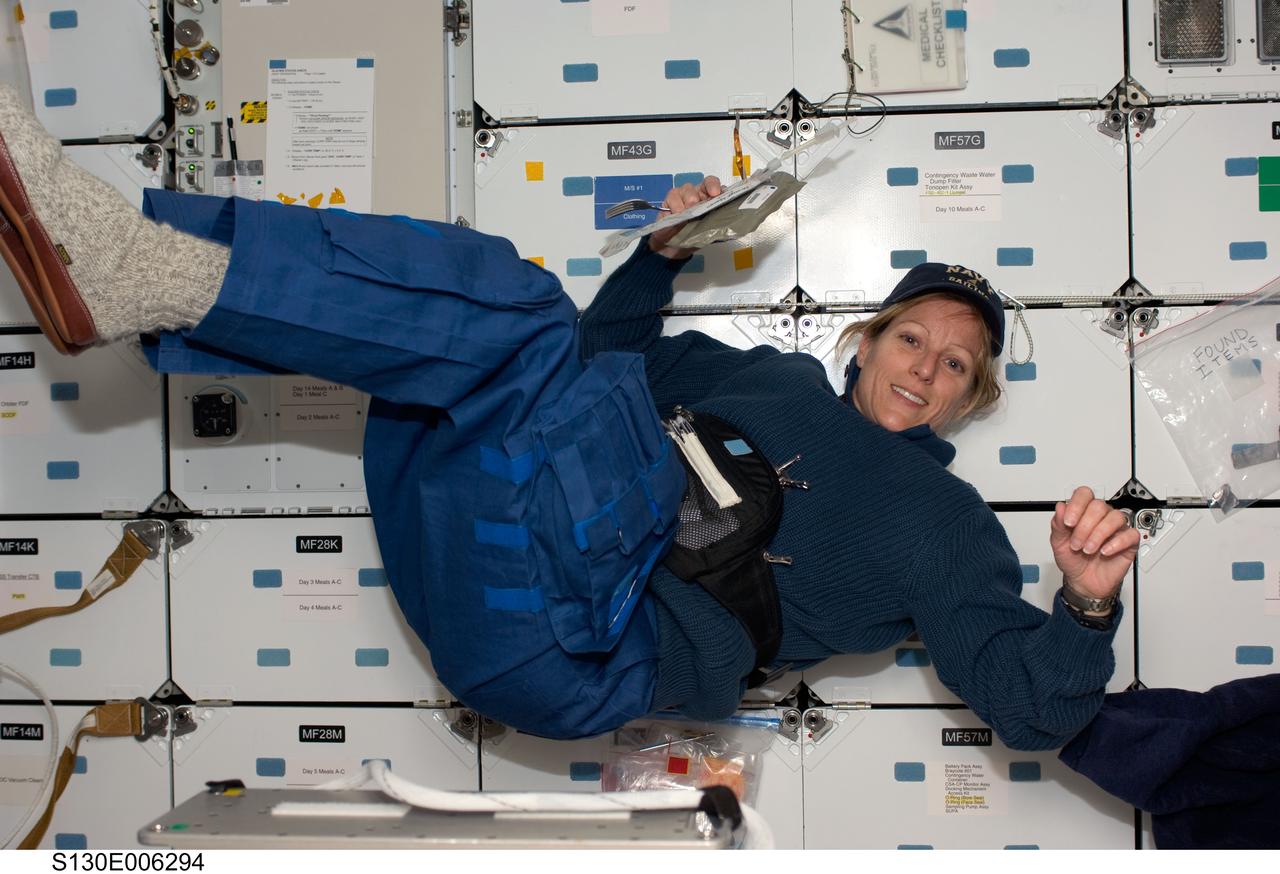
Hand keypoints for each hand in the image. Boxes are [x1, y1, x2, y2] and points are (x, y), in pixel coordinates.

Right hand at [648, 175, 722, 259]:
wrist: (676, 247)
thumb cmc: (695, 236)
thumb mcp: (710, 232)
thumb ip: (719, 225)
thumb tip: (730, 224)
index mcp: (710, 198)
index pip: (714, 184)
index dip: (715, 186)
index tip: (716, 194)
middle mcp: (698, 194)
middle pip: (701, 184)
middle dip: (700, 194)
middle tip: (697, 205)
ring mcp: (683, 195)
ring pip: (686, 189)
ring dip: (688, 199)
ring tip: (688, 211)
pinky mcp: (670, 200)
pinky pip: (673, 196)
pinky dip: (676, 205)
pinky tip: (678, 213)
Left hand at [1049, 486, 1139, 603]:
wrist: (1083, 582)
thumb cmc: (1073, 560)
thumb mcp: (1058, 543)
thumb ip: (1058, 525)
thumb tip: (1060, 507)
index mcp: (1083, 513)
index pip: (1084, 495)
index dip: (1076, 505)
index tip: (1068, 522)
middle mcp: (1100, 518)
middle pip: (1099, 506)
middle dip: (1085, 526)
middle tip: (1077, 543)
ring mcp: (1115, 529)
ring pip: (1115, 517)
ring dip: (1099, 534)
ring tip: (1088, 550)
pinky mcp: (1128, 542)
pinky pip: (1130, 534)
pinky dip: (1117, 542)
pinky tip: (1105, 551)